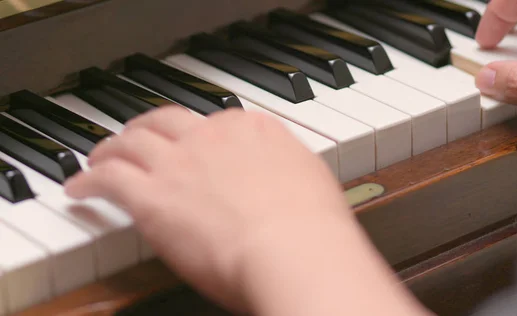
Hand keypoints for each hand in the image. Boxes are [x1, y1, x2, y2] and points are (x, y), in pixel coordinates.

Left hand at [63, 106, 352, 311]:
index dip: (195, 132)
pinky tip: (79, 188)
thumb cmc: (312, 227)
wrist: (294, 249)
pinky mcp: (152, 196)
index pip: (214, 120)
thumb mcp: (311, 181)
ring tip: (99, 156)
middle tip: (135, 136)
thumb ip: (287, 169)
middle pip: (165, 120)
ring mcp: (179, 162)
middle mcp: (212, 137)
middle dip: (146, 127)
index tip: (189, 141)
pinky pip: (107, 178)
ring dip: (110, 148)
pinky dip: (87, 180)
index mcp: (252, 129)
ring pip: (129, 142)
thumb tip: (285, 177)